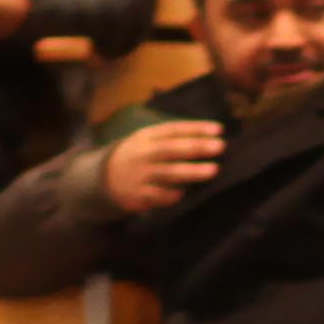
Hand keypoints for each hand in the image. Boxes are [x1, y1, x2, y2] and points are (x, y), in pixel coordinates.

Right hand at [101, 118, 224, 216]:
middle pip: (171, 148)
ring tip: (214, 170)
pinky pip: (161, 195)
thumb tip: (209, 138)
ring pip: (169, 172)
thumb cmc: (138, 157)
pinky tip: (187, 193)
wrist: (103, 177)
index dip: (195, 128)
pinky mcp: (140, 194)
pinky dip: (175, 194)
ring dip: (192, 171)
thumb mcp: (148, 141)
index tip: (218, 129)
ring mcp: (141, 174)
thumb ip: (172, 139)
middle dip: (196, 147)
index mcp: (147, 136)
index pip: (173, 129)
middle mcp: (144, 153)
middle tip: (220, 146)